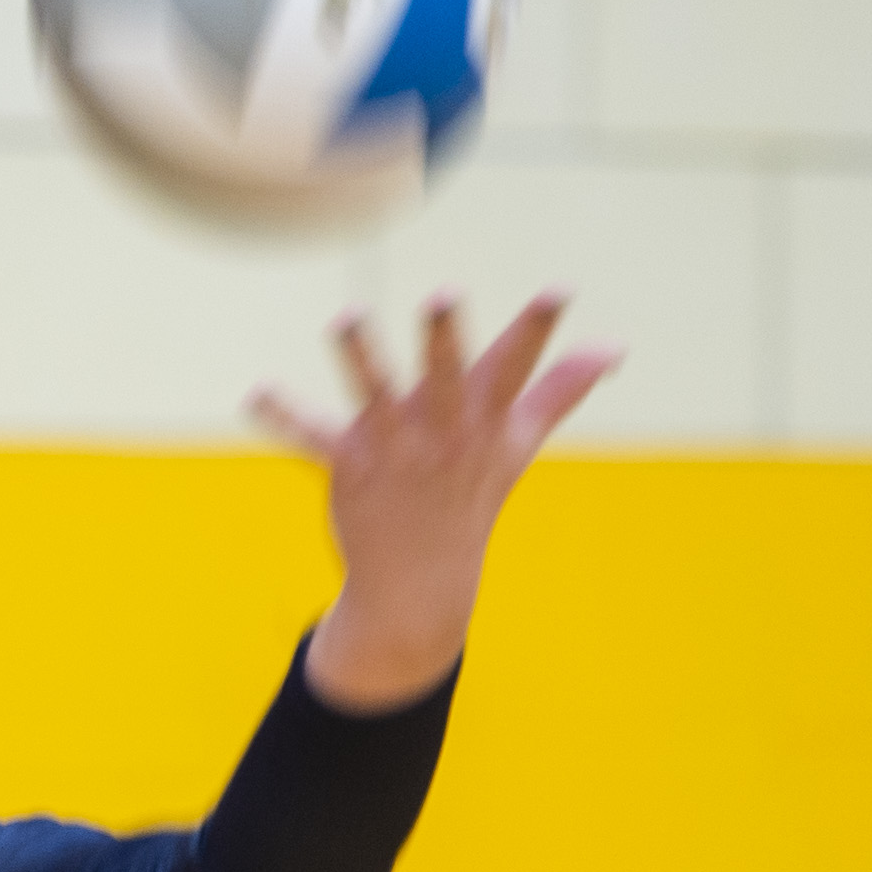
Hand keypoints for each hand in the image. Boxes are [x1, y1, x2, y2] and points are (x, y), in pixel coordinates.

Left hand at [250, 289, 615, 711]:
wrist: (422, 582)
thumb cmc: (471, 496)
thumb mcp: (517, 444)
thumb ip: (559, 391)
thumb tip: (614, 347)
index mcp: (485, 421)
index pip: (518, 368)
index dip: (538, 329)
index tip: (559, 289)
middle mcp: (443, 434)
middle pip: (447, 380)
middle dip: (444, 340)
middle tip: (443, 295)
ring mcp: (395, 452)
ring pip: (375, 397)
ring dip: (360, 358)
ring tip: (345, 319)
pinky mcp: (350, 467)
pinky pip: (312, 437)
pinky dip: (283, 417)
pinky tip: (257, 395)